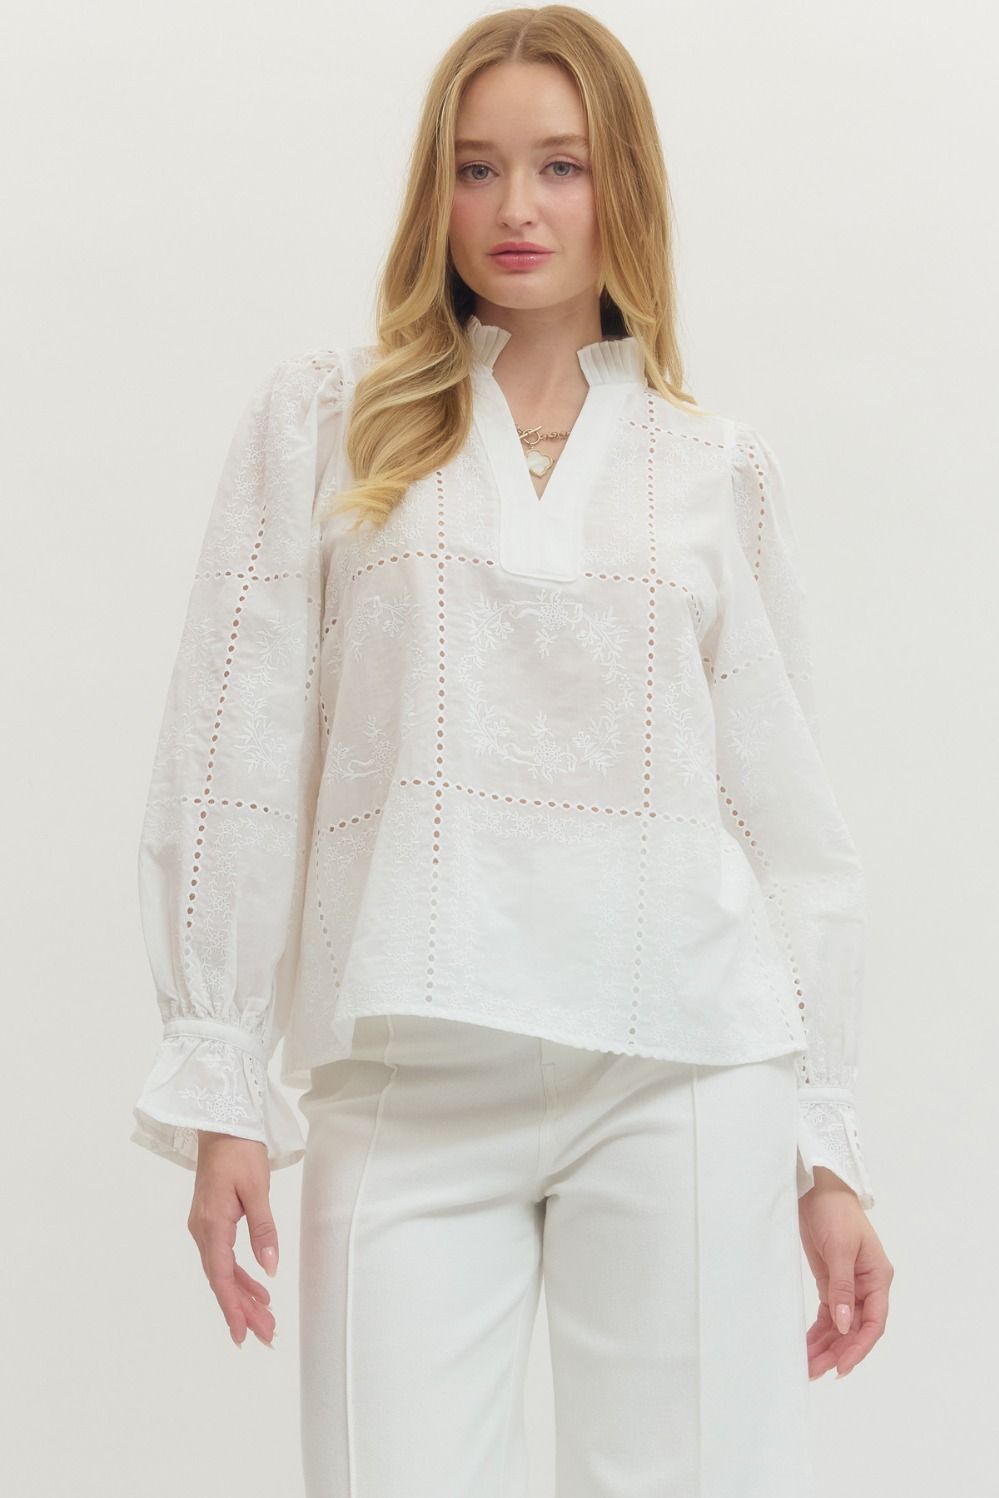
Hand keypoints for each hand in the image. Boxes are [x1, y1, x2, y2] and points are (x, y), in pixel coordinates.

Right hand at [187, 1131, 279, 1348]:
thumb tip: (270, 1269)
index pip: (222, 1276)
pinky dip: (241, 1276)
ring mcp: (205, 1227)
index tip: (243, 1334)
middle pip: (222, 1280)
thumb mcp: (257, 1189)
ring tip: (266, 1319)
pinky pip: (225, 1258)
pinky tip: (258, 1289)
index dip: (232, 1307)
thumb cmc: (240, 1152)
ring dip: (243, 1296)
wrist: (221, 1125)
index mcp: (212, 1224)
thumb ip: (264, 1230)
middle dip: (243, 1310)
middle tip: (266, 1336)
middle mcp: (203, 1231)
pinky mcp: (212, 1222)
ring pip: (223, 1271)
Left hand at [798, 1167, 892, 1378]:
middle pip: (855, 1329)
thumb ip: (842, 1286)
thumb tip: (843, 1324)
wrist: (817, 1189)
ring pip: (840, 1326)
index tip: (842, 1367)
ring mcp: (849, 1286)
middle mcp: (867, 1286)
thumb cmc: (834, 1212)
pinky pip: (828, 1315)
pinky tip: (807, 1346)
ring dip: (826, 1346)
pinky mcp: (831, 1283)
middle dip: (837, 1351)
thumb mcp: (839, 1248)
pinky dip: (819, 1332)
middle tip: (814, 1371)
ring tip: (807, 1366)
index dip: (859, 1348)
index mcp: (877, 1278)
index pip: (874, 1322)